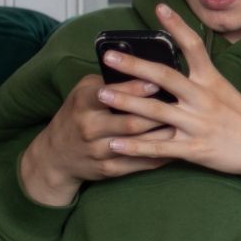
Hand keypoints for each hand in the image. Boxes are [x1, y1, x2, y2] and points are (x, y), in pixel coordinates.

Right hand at [18, 74, 171, 205]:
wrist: (54, 156)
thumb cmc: (77, 114)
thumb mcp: (84, 92)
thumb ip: (110, 81)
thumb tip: (146, 70)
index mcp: (83, 103)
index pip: (111, 94)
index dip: (137, 89)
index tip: (160, 82)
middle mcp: (89, 128)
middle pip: (131, 122)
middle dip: (159, 115)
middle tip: (183, 106)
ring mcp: (98, 151)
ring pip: (139, 144)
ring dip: (165, 135)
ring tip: (185, 124)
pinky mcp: (108, 169)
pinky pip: (141, 163)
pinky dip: (161, 155)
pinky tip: (178, 146)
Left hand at [97, 4, 240, 178]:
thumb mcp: (226, 90)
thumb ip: (201, 80)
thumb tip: (176, 68)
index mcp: (212, 81)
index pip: (193, 47)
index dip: (176, 26)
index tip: (159, 8)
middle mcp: (203, 99)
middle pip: (164, 77)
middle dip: (134, 66)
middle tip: (110, 56)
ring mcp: (198, 124)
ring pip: (156, 111)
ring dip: (126, 103)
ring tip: (101, 96)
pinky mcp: (195, 149)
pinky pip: (160, 147)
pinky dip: (135, 146)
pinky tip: (114, 144)